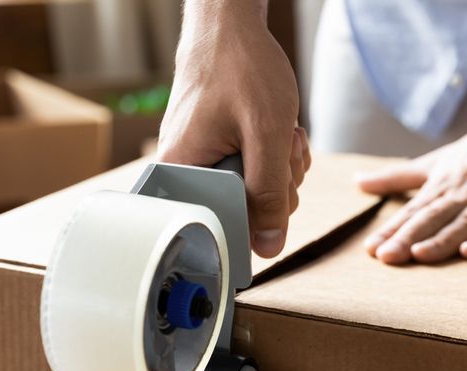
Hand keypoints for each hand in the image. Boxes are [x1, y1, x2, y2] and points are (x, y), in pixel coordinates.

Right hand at [157, 4, 309, 257]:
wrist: (231, 25)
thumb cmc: (242, 68)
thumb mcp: (267, 135)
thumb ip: (268, 195)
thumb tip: (268, 248)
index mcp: (182, 173)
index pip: (221, 227)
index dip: (259, 219)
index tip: (278, 191)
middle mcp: (185, 171)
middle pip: (242, 211)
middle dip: (278, 186)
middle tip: (284, 149)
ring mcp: (203, 160)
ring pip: (254, 192)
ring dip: (281, 168)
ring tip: (283, 133)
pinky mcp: (217, 150)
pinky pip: (253, 171)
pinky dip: (274, 155)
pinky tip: (279, 131)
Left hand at [357, 108, 466, 263]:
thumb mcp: (438, 160)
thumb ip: (398, 176)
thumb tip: (358, 182)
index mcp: (444, 184)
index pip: (413, 211)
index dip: (392, 230)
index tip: (371, 249)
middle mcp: (466, 193)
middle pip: (433, 219)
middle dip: (409, 238)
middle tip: (386, 258)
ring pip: (464, 223)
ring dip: (442, 240)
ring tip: (420, 255)